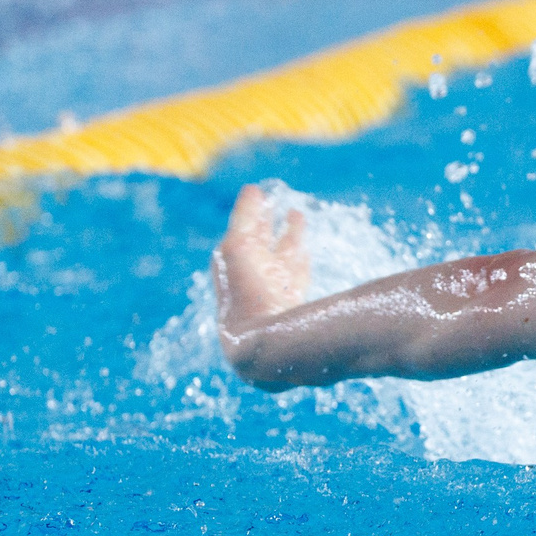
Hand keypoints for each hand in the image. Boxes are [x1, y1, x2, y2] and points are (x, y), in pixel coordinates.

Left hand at [212, 184, 308, 364]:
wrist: (260, 346)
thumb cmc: (244, 296)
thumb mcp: (238, 248)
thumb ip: (246, 217)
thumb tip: (252, 188)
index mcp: (231, 267)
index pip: (241, 233)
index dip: (250, 212)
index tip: (257, 191)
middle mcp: (251, 279)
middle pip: (259, 243)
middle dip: (266, 222)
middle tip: (276, 200)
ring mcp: (273, 291)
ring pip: (281, 257)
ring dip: (289, 235)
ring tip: (297, 214)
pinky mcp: (292, 305)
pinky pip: (296, 276)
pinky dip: (299, 260)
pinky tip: (305, 251)